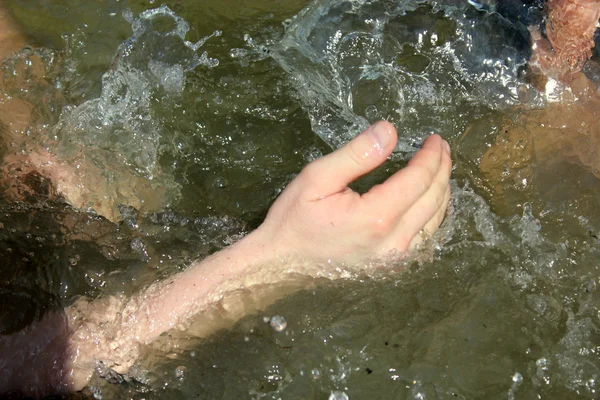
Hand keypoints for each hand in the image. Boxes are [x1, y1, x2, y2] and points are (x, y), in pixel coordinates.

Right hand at [256, 121, 451, 262]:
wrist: (280, 264)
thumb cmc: (294, 220)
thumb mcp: (317, 178)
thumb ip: (356, 154)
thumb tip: (390, 131)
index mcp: (377, 217)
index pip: (419, 179)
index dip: (431, 155)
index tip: (434, 138)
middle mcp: (394, 241)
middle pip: (433, 198)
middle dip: (442, 169)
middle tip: (441, 148)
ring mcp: (395, 258)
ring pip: (435, 220)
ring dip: (441, 190)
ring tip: (439, 168)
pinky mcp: (391, 266)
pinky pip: (425, 237)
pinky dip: (433, 214)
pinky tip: (428, 201)